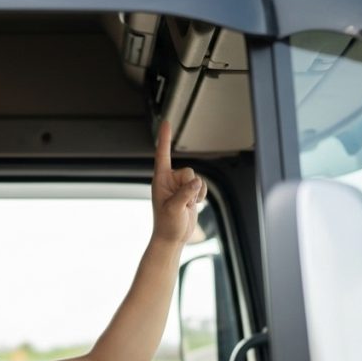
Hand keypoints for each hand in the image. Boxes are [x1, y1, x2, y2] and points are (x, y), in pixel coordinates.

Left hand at [150, 120, 205, 244]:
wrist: (173, 238)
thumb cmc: (167, 224)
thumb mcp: (174, 209)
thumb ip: (185, 193)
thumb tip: (196, 182)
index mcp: (160, 180)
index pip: (162, 154)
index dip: (165, 138)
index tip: (166, 122)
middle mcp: (170, 180)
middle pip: (189, 171)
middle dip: (190, 186)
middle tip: (183, 202)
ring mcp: (180, 186)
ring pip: (197, 179)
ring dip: (196, 193)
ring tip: (187, 206)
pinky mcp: (189, 192)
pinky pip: (201, 186)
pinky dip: (201, 195)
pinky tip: (193, 205)